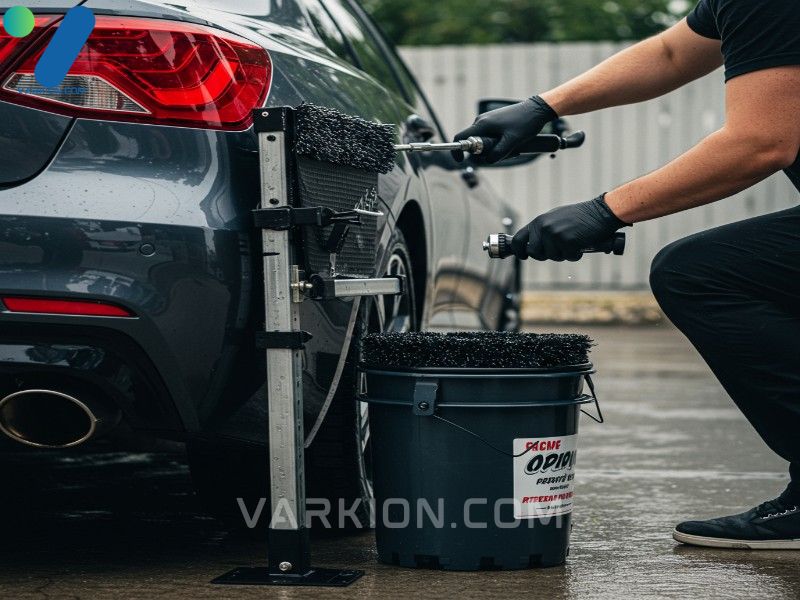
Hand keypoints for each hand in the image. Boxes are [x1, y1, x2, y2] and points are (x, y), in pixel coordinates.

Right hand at [452, 96, 556, 162]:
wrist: (538, 109)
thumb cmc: (526, 123)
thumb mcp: (512, 142)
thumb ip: (498, 153)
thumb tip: (488, 161)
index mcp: (482, 124)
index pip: (460, 138)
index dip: (457, 151)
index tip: (461, 160)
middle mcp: (482, 121)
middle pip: (474, 142)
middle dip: (485, 152)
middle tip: (504, 153)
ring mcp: (488, 120)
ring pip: (484, 140)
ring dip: (494, 148)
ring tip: (512, 146)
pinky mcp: (496, 121)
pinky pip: (491, 136)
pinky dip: (498, 142)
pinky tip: (512, 141)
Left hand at [512, 195, 629, 260]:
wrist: (600, 212)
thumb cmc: (580, 217)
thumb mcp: (555, 219)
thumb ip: (542, 230)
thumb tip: (531, 247)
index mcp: (538, 221)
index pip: (518, 239)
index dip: (519, 251)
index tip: (523, 256)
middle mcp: (543, 227)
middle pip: (534, 253)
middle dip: (545, 255)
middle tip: (558, 250)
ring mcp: (554, 234)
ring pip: (552, 256)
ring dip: (563, 254)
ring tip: (573, 243)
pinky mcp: (567, 241)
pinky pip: (568, 257)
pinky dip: (575, 255)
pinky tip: (580, 244)